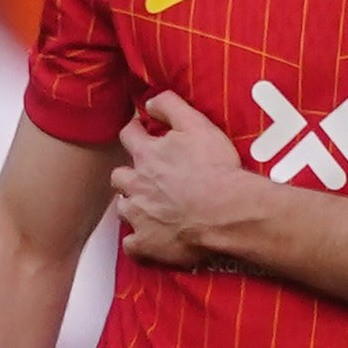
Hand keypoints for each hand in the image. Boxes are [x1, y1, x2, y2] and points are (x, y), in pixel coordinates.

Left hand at [111, 92, 259, 269]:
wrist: (227, 211)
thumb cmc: (216, 168)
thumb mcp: (196, 124)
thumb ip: (170, 106)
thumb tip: (149, 101)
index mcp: (147, 155)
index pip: (128, 135)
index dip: (135, 132)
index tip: (142, 133)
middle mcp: (136, 184)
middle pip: (119, 176)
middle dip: (130, 175)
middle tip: (147, 178)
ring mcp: (139, 216)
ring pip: (122, 210)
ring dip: (133, 207)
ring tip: (151, 209)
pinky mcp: (146, 244)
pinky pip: (131, 246)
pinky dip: (138, 243)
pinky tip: (150, 241)